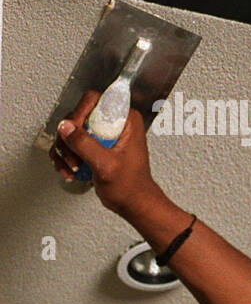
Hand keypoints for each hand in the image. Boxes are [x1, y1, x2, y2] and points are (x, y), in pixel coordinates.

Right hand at [49, 89, 160, 216]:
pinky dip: (64, 158)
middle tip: (74, 159)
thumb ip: (86, 144)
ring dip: (65, 152)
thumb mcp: (107, 165)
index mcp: (126, 120)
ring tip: (73, 169)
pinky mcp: (92, 146)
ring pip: (69, 131)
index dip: (79, 114)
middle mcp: (114, 124)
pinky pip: (68, 144)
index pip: (94, 100)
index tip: (75, 132)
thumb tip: (66, 126)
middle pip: (76, 117)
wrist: (133, 203)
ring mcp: (101, 135)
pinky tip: (69, 171)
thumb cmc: (131, 186)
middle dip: (69, 140)